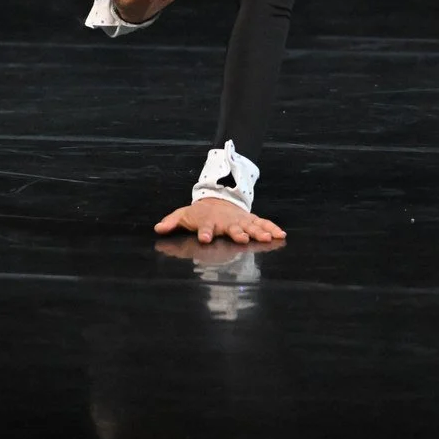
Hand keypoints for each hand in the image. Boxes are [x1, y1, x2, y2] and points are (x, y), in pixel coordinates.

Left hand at [153, 197, 286, 244]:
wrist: (215, 199)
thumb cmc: (198, 213)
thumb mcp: (182, 215)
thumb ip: (172, 222)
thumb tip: (158, 228)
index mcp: (208, 222)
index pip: (205, 227)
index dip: (204, 233)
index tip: (204, 239)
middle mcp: (226, 221)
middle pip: (232, 228)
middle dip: (238, 233)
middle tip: (243, 239)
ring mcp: (239, 220)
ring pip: (250, 226)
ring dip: (259, 232)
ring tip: (267, 238)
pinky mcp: (250, 220)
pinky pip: (262, 223)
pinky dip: (271, 228)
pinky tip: (281, 234)